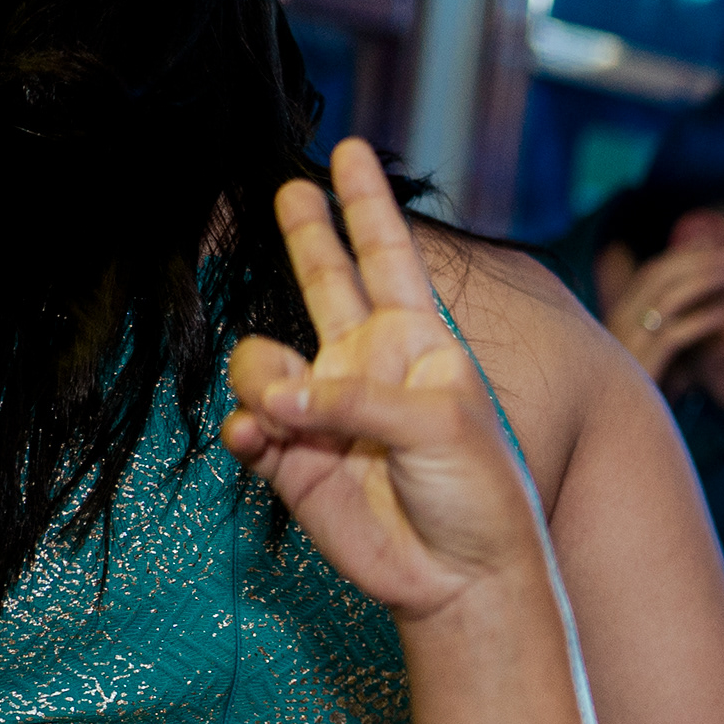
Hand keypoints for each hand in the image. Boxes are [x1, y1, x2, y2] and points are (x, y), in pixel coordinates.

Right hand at [220, 141, 548, 619]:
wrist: (460, 574)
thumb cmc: (477, 494)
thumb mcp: (436, 427)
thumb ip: (352, 399)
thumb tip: (274, 395)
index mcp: (420, 342)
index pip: (390, 255)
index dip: (367, 204)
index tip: (353, 149)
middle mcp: (367, 364)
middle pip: (324, 279)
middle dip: (304, 233)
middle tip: (285, 186)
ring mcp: (326, 408)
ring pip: (261, 361)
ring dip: (265, 380)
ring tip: (293, 418)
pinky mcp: (292, 456)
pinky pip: (247, 422)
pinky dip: (250, 429)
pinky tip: (268, 444)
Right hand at [609, 242, 723, 383]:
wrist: (621, 437)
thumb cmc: (648, 397)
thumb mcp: (667, 358)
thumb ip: (682, 331)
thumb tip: (718, 311)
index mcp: (620, 316)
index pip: (652, 273)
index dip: (686, 256)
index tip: (719, 245)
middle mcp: (616, 325)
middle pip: (656, 277)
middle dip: (698, 260)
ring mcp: (625, 346)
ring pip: (663, 301)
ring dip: (702, 283)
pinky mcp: (639, 370)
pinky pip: (671, 338)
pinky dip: (699, 323)